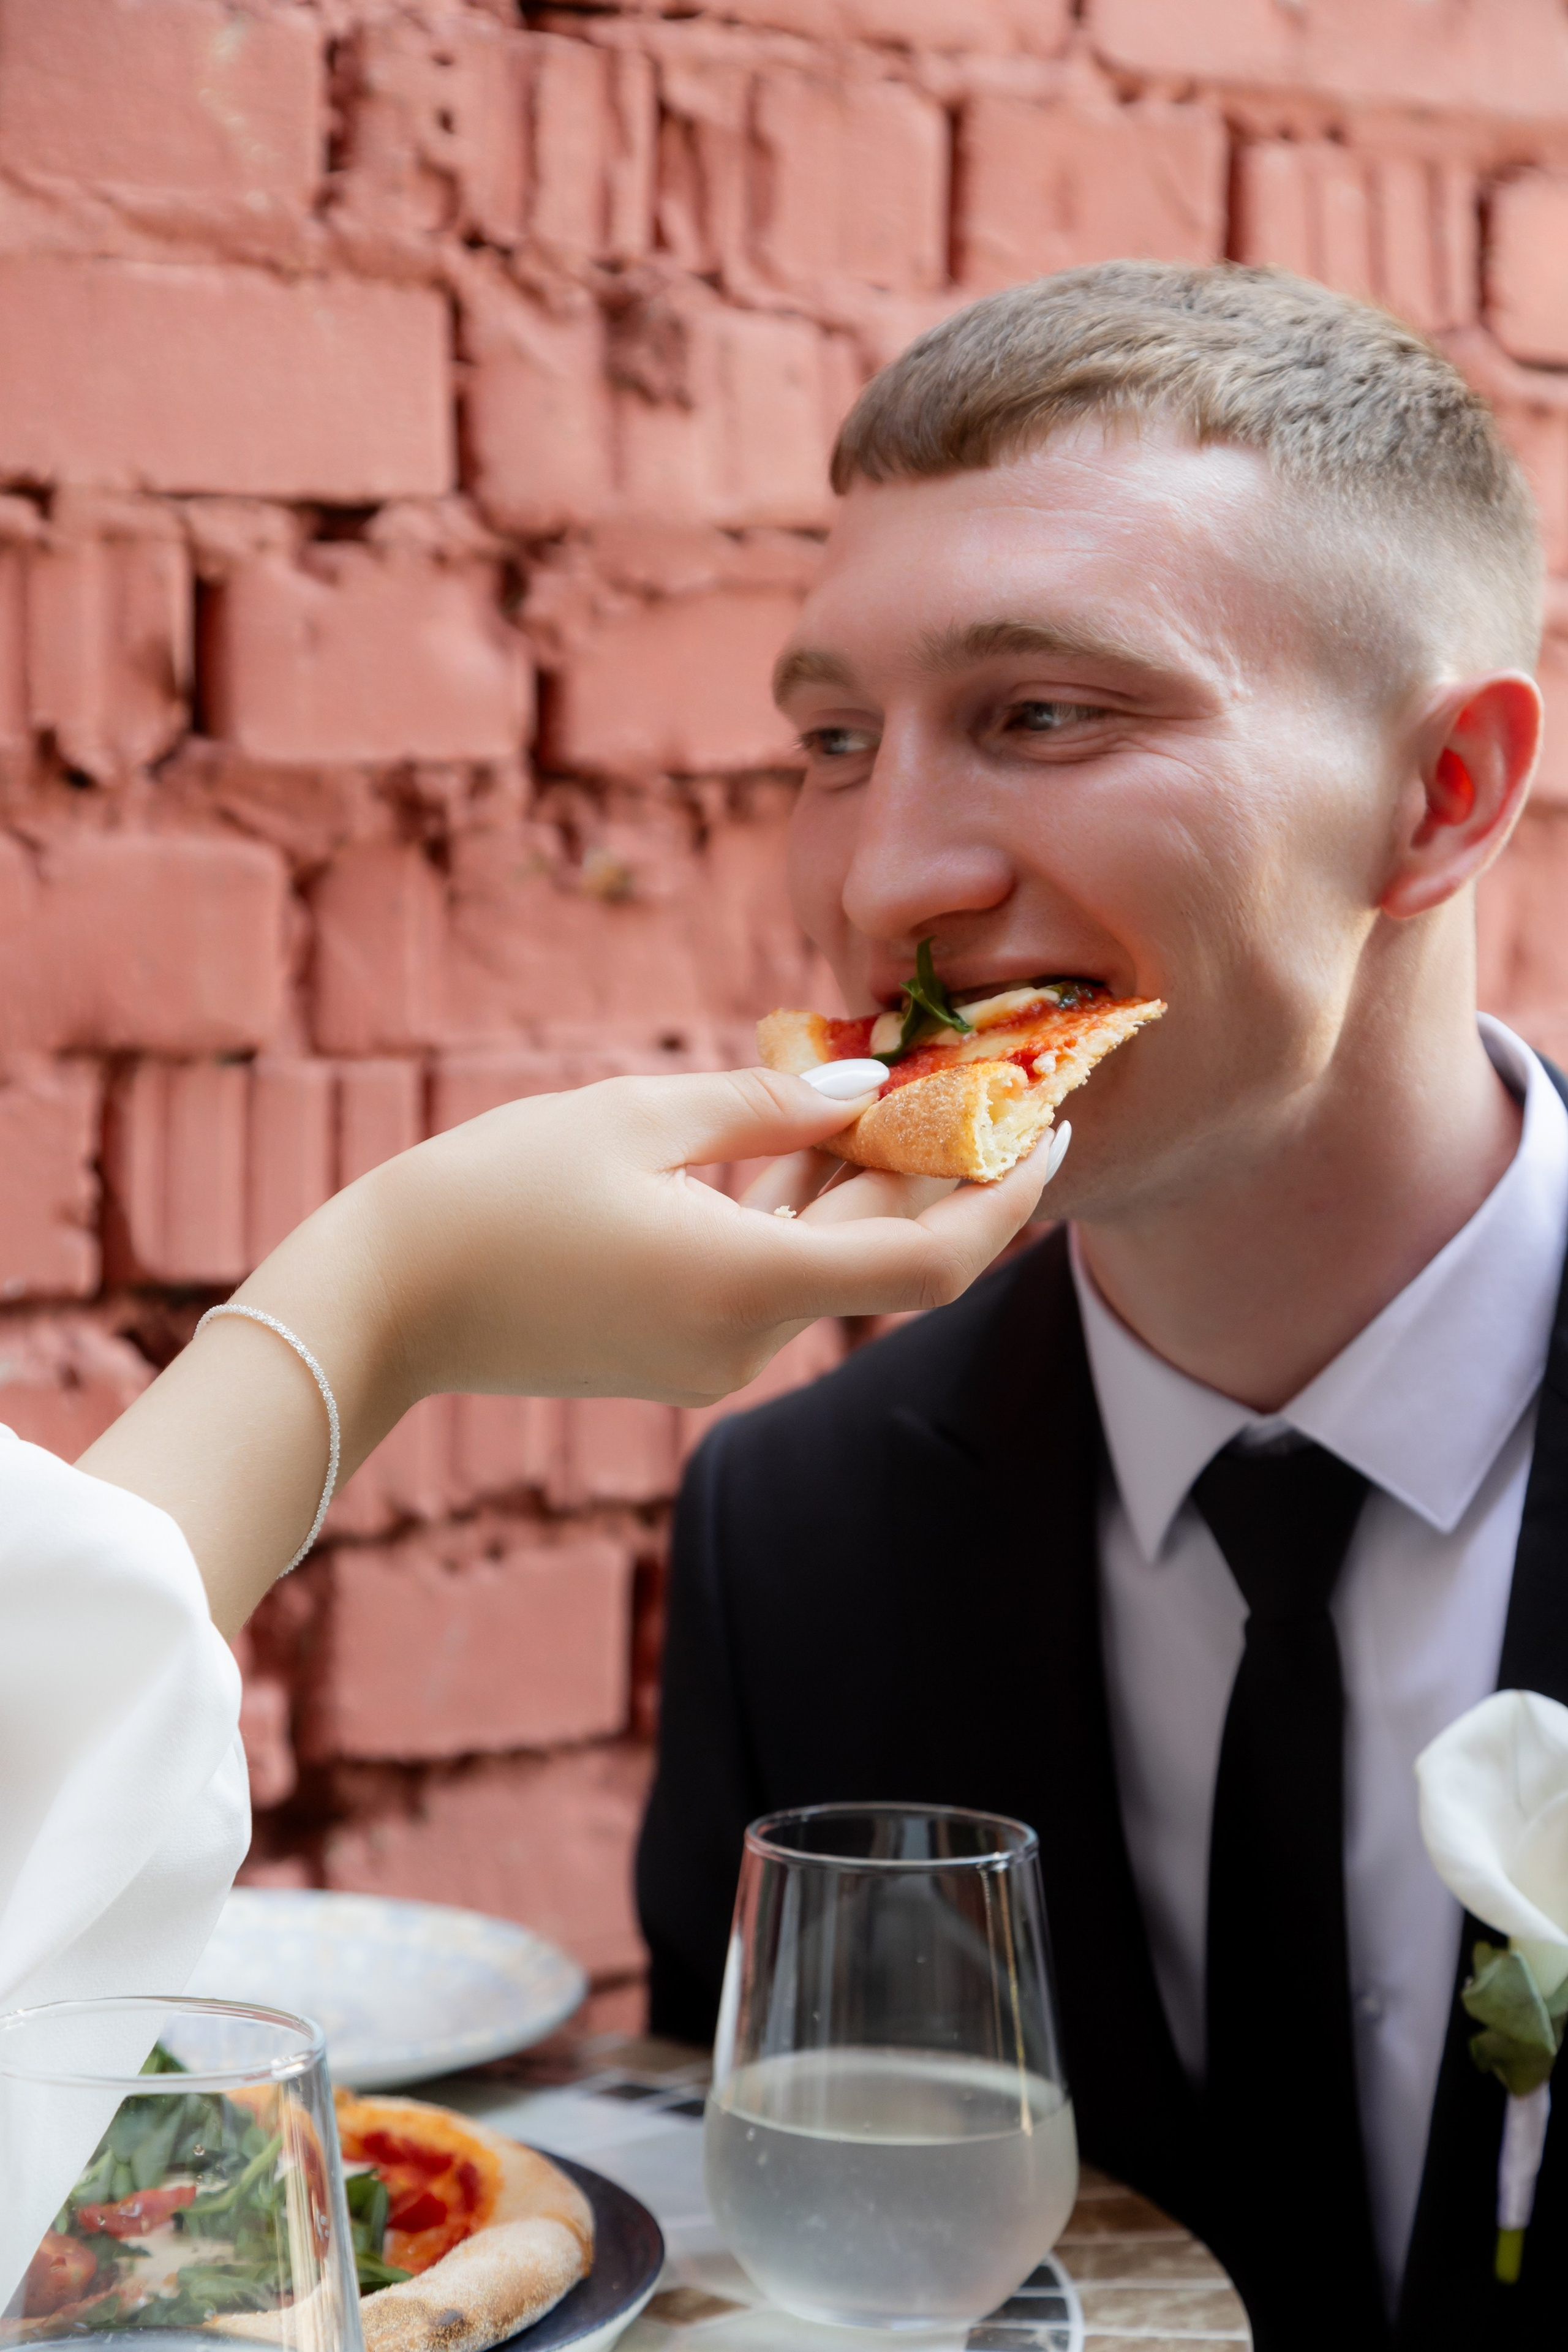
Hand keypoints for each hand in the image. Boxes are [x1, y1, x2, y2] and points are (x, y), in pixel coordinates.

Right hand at [79, 1067, 1051, 1633]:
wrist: (381, 1304)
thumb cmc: (493, 1195)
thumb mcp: (635, 1118)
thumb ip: (767, 1106)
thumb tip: (867, 1083)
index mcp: (749, 1286)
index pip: (932, 1257)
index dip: (1011, 1200)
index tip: (1056, 1128)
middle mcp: (748, 1339)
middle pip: (888, 1253)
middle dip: (946, 1168)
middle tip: (989, 1078)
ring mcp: (714, 1355)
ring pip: (831, 1260)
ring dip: (871, 1181)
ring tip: (910, 1084)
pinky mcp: (680, 1350)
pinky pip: (775, 1273)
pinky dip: (804, 1210)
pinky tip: (813, 1134)